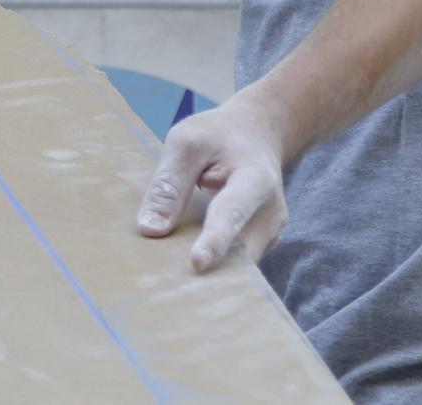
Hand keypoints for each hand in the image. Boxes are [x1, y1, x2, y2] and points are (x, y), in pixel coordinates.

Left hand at [137, 90, 289, 272]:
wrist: (258, 132)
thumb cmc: (217, 135)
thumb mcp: (186, 143)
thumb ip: (169, 184)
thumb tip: (150, 230)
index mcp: (255, 180)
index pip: (232, 214)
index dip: (214, 241)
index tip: (196, 264)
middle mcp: (271, 213)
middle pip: (239, 252)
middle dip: (211, 270)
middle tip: (169, 287)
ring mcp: (270, 232)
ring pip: (238, 265)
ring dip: (211, 273)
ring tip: (174, 284)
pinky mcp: (262, 243)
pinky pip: (237, 263)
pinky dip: (216, 267)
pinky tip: (190, 269)